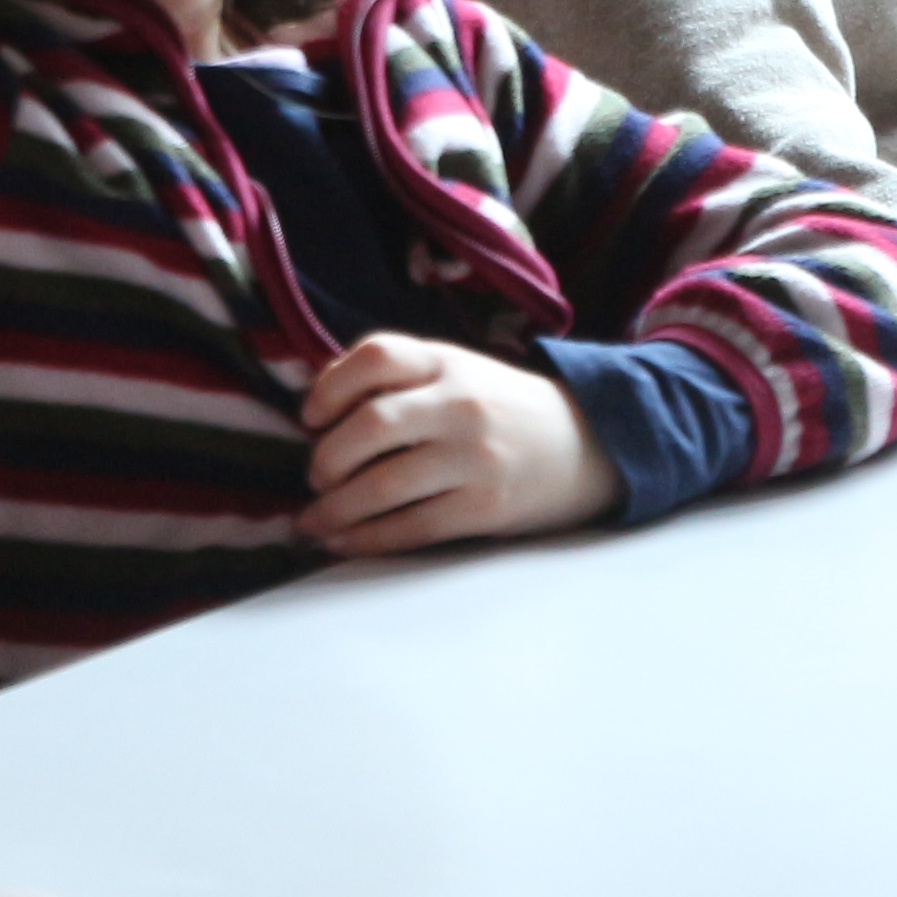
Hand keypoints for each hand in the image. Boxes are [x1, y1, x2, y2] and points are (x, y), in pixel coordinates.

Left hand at [299, 333, 619, 556]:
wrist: (586, 444)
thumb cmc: (498, 407)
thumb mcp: (457, 371)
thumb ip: (397, 377)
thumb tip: (316, 401)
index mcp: (448, 361)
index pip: (377, 355)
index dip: (330, 386)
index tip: (311, 418)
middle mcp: (461, 403)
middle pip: (371, 424)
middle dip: (327, 458)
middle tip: (315, 477)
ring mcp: (474, 457)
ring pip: (383, 485)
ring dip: (335, 509)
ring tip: (314, 521)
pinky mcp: (484, 507)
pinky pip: (411, 528)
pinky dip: (366, 539)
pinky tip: (343, 541)